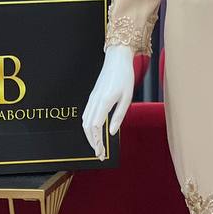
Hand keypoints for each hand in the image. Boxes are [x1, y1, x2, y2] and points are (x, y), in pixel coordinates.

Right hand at [81, 44, 135, 159]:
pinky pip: (86, 114)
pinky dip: (88, 127)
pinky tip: (94, 132)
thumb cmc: (124, 77)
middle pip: (87, 127)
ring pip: (85, 121)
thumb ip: (118, 116)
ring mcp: (92, 98)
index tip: (101, 153)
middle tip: (99, 154)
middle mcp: (95, 101)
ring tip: (98, 146)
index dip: (97, 142)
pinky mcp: (92, 97)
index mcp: (104, 102)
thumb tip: (111, 133)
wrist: (116, 59)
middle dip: (92, 142)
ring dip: (89, 136)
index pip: (95, 127)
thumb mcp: (127, 98)